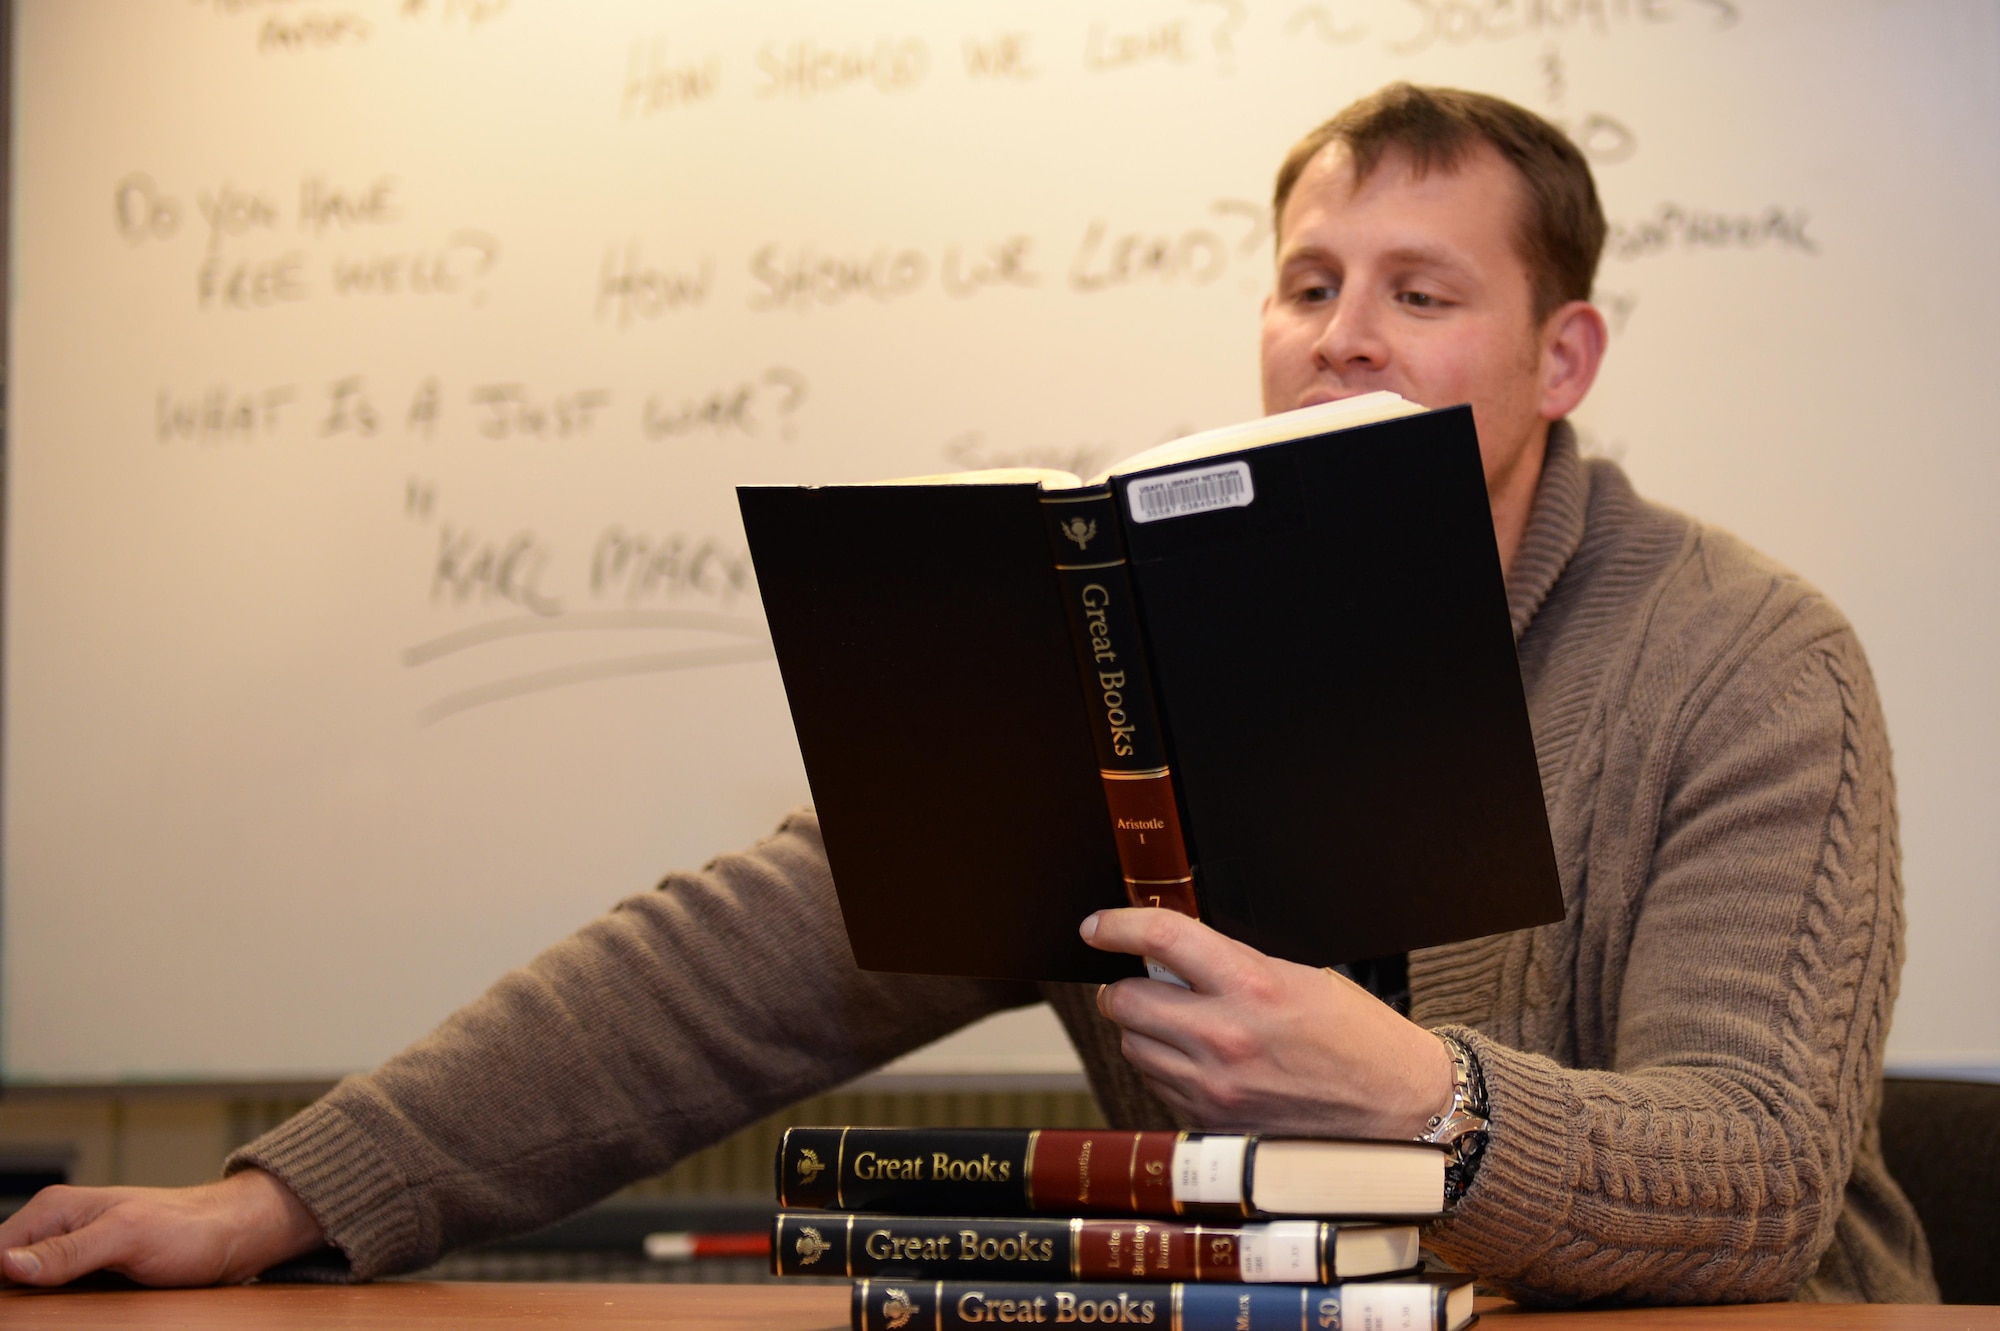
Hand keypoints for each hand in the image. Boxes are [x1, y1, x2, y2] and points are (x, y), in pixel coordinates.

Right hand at [0, 1168, 324, 1287]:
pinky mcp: (89, 1275)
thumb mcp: (127, 1237)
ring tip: (78, 1306)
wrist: (231, 1236)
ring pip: (29, 1292)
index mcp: (54, 1211)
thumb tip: (9, 1262)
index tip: (12, 1311)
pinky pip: (56, 1300)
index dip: (1, 1289)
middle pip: (7, 1277)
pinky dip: (56, 1312)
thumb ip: (69, 1251)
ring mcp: (71, 1254)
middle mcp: (56, 1230)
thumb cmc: (189, 1227)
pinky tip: (69, 1317)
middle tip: (53, 1311)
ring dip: (36, 1309)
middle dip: (16, 1301)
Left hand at [1082, 907, 1452, 1138]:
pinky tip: (1203, 1064)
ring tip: (1183, 1026)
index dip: (1116, 926)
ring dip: (1144, 1030)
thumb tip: (1170, 956)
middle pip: (1124, 1000)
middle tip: (1146, 983)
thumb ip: (1231, 966)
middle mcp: (1223, 1038)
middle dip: (1127, 986)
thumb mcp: (1298, 979)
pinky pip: (1158, 1086)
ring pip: (1133, 1046)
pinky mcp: (1212, 1125)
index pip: (1160, 939)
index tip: (1097, 927)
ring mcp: (1213, 1088)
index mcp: (1252, 986)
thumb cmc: (1357, 1038)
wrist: (1398, 1110)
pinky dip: (1166, 1069)